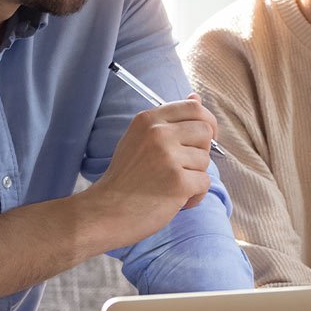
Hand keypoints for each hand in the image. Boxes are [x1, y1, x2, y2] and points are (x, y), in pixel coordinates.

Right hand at [85, 96, 217, 242]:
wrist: (105, 212)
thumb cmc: (125, 178)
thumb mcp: (139, 139)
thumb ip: (168, 120)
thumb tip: (197, 98)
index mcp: (148, 120)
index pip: (194, 108)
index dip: (206, 122)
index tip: (202, 138)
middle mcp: (158, 134)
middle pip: (205, 131)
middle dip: (201, 151)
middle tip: (183, 167)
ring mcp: (168, 157)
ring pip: (205, 160)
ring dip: (194, 177)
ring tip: (170, 186)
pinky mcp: (178, 182)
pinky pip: (204, 183)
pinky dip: (194, 196)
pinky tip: (174, 200)